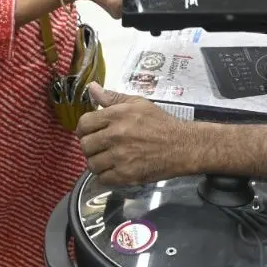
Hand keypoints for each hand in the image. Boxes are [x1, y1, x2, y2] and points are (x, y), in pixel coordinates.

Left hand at [77, 84, 193, 184]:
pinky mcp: (126, 175)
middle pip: (85, 145)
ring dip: (97, 162)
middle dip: (90, 146)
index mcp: (116, 116)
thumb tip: (91, 87)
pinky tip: (115, 169)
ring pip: (92, 164)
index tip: (90, 132)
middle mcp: (115, 136)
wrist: (182, 146)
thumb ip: (112, 97)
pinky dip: (106, 175)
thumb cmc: (160, 123)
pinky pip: (103, 178)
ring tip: (107, 159)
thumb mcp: (138, 104)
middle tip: (100, 147)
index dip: (84, 129)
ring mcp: (120, 157)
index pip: (84, 124)